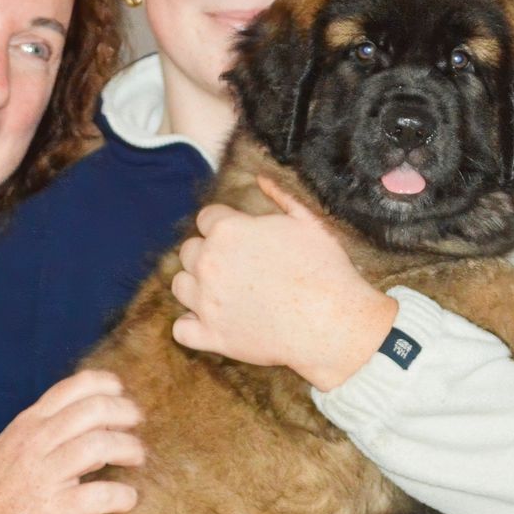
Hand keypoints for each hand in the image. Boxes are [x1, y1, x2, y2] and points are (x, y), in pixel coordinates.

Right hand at [0, 370, 144, 513]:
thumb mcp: (12, 447)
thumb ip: (46, 431)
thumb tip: (92, 424)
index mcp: (27, 425)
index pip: (71, 389)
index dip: (105, 385)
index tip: (121, 392)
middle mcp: (36, 443)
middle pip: (94, 411)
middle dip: (124, 413)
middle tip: (137, 425)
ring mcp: (44, 475)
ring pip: (101, 445)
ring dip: (129, 449)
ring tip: (137, 457)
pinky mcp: (52, 511)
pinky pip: (100, 495)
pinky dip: (122, 496)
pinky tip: (128, 499)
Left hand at [170, 177, 397, 391]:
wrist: (332, 322)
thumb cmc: (325, 269)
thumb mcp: (308, 222)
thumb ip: (280, 196)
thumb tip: (262, 178)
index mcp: (227, 230)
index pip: (206, 218)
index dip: (224, 225)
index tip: (241, 238)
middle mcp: (209, 263)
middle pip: (189, 250)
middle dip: (208, 254)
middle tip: (236, 266)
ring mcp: (206, 302)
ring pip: (180, 286)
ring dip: (196, 286)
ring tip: (223, 292)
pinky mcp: (211, 336)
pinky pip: (181, 329)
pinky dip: (192, 326)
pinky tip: (211, 322)